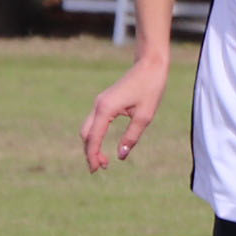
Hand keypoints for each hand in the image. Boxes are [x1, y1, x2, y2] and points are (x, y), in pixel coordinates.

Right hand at [80, 56, 169, 172]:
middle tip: (101, 168)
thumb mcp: (145, 116)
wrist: (149, 64)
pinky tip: (104, 143)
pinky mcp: (105, 101)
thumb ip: (131, 137)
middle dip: (90, 152)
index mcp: (106, 109)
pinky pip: (94, 122)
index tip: (96, 170)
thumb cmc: (150, 88)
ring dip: (92, 144)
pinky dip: (96, 135)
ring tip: (104, 160)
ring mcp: (100, 102)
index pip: (93, 138)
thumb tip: (120, 156)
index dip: (92, 155)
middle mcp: (98, 105)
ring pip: (89, 128)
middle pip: (86, 134)